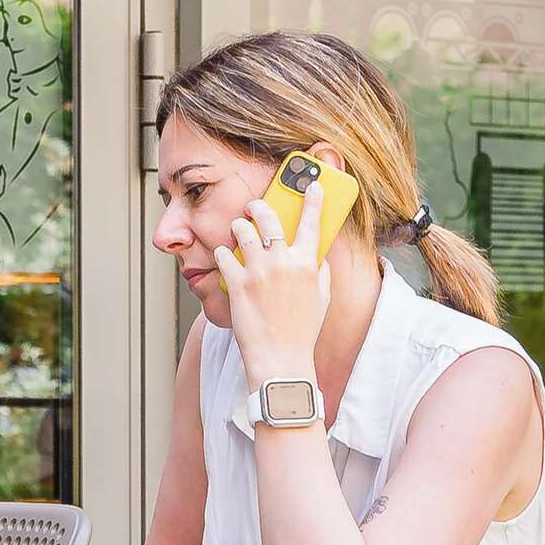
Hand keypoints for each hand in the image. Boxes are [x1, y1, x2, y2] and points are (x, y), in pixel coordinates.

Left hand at [209, 156, 332, 389]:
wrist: (280, 360)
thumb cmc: (301, 333)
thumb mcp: (321, 300)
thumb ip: (321, 274)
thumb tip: (319, 258)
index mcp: (307, 265)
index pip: (312, 223)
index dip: (312, 200)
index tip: (311, 184)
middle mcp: (283, 262)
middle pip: (268, 218)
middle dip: (258, 207)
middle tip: (252, 207)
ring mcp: (259, 271)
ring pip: (241, 230)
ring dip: (237, 228)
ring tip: (235, 232)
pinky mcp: (237, 283)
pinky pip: (223, 255)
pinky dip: (222, 253)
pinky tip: (223, 257)